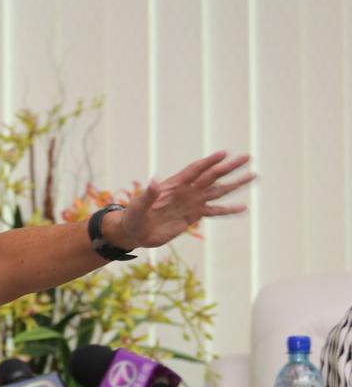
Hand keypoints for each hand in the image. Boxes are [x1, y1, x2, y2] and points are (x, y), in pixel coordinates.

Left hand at [117, 151, 253, 248]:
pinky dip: (228, 210)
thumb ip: (148, 195)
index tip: (224, 153)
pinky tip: (243, 207)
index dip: (209, 161)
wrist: (135, 232)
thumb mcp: (138, 205)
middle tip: (247, 157)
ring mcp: (191, 202)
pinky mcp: (193, 216)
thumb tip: (154, 181)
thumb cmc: (133, 216)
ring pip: (217, 191)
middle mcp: (186, 190)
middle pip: (211, 176)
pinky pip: (214, 211)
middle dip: (229, 167)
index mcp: (173, 184)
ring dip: (235, 184)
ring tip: (253, 176)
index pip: (194, 170)